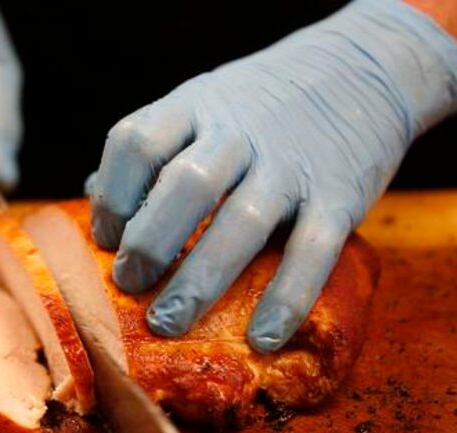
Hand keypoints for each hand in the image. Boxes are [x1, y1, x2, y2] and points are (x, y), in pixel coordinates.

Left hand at [88, 0, 456, 351]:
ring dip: (199, 281)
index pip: (137, 142)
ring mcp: (291, 165)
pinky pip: (311, 253)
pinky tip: (262, 338)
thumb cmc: (262, 102)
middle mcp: (240, 132)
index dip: (112, 196)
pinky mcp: (340, 196)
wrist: (362, 69)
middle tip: (129, 285)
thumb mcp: (203, 102)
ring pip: (240, 225)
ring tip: (167, 321)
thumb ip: (156, 147)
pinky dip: (286, 299)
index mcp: (196, 105)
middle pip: (185, 187)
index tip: (107, 239)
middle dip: (149, 244)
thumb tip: (94, 199)